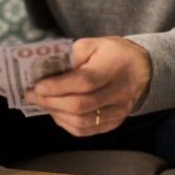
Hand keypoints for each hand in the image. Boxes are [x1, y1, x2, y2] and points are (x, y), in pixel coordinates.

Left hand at [24, 37, 151, 136]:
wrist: (143, 69)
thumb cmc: (113, 53)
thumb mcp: (93, 44)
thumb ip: (71, 55)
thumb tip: (46, 70)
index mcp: (113, 68)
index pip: (84, 82)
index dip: (57, 86)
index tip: (37, 85)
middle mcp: (118, 93)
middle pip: (80, 106)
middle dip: (50, 101)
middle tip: (31, 95)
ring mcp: (117, 112)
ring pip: (81, 122)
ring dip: (56, 114)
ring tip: (42, 103)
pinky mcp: (114, 123)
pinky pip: (86, 131)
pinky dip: (66, 123)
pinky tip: (56, 112)